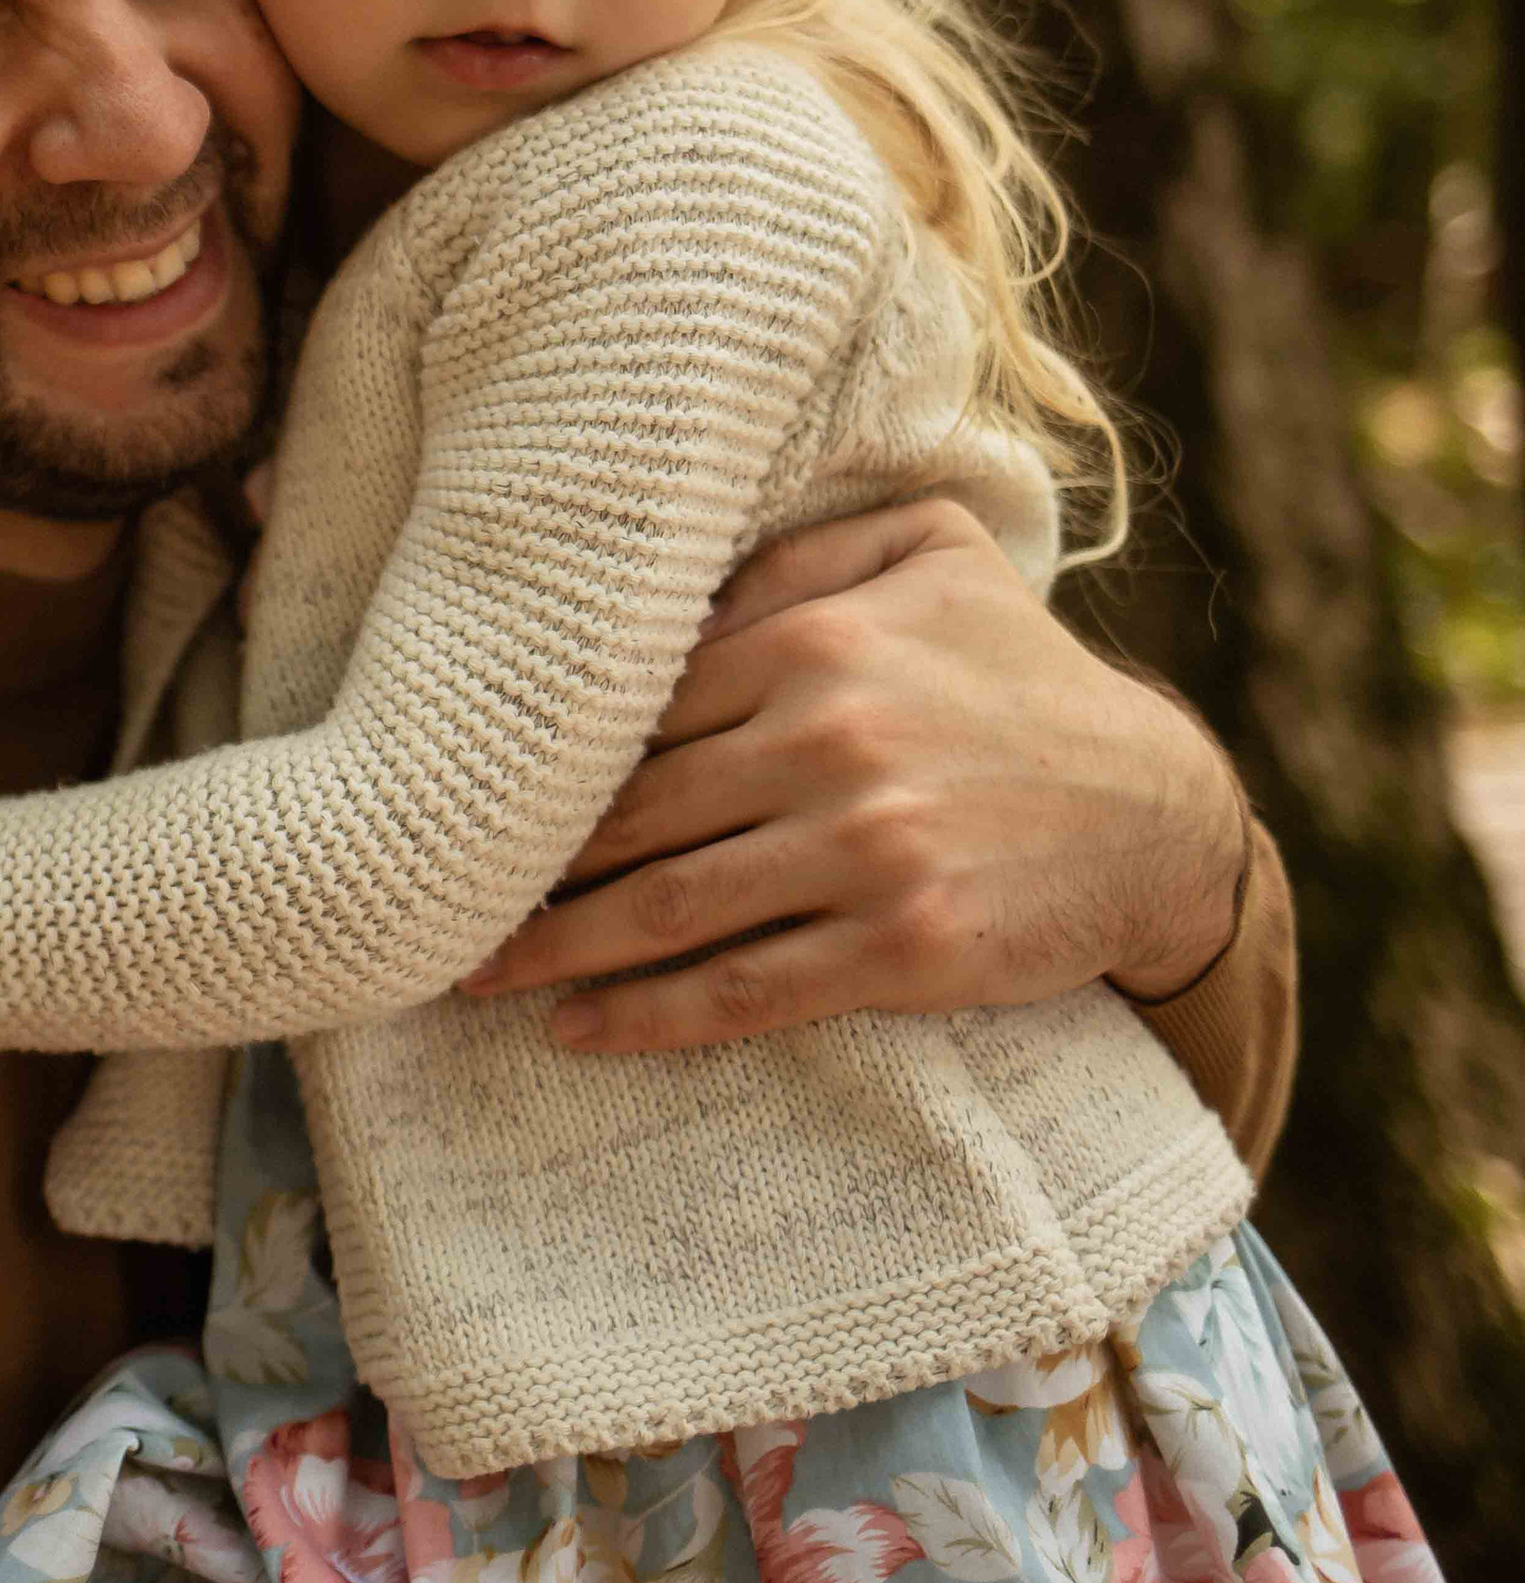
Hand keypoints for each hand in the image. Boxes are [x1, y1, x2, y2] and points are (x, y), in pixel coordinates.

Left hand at [459, 498, 1247, 1053]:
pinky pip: (744, 990)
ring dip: (551, 951)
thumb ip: (798, 553)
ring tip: (464, 972)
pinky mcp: (901, 947)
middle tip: (424, 894)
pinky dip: (647, 1018)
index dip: (541, 762)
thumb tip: (666, 578)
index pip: (636, 708)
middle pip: (629, 814)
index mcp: (818, 641)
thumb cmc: (1024, 677)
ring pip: (666, 908)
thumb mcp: (932, 557)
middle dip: (515, 865)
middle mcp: (829, 741)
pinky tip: (576, 1030)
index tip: (462, 795)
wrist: (1158, 813)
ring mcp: (866, 851)